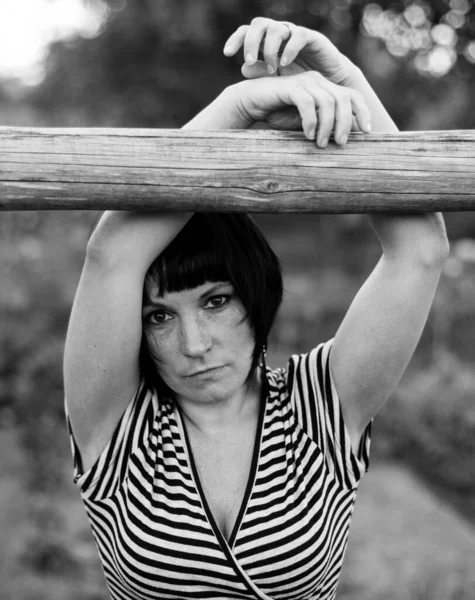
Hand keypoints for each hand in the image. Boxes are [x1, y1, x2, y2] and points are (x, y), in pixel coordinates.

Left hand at [224, 17, 356, 86]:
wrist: (328, 86)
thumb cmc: (300, 84)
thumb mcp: (277, 82)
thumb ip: (261, 75)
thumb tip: (243, 70)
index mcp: (267, 42)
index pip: (247, 32)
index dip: (236, 40)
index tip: (226, 54)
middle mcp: (279, 34)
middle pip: (259, 24)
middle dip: (251, 41)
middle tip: (249, 59)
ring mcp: (295, 34)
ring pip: (276, 28)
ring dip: (270, 49)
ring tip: (273, 69)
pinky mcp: (313, 38)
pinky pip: (298, 36)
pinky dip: (289, 49)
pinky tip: (285, 64)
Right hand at [230, 70, 370, 147]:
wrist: (250, 104)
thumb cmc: (276, 116)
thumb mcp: (305, 124)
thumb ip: (322, 128)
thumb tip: (341, 143)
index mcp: (325, 88)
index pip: (352, 95)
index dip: (362, 112)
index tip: (367, 132)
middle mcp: (318, 81)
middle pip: (343, 98)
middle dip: (345, 123)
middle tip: (341, 144)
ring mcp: (304, 82)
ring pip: (327, 102)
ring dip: (327, 126)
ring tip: (321, 144)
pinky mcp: (290, 87)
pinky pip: (307, 103)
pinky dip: (310, 121)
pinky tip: (307, 135)